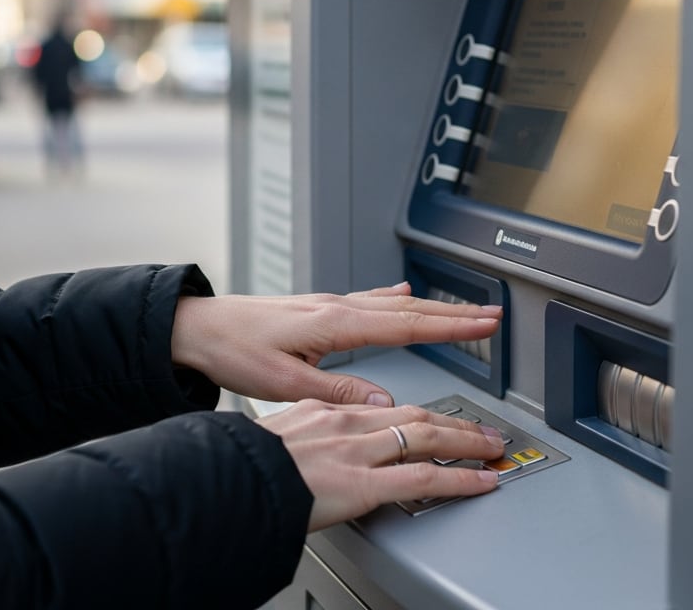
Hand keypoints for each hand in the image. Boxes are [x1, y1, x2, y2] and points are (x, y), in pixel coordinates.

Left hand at [171, 282, 501, 406]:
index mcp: (335, 323)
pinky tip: (403, 294)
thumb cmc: (233, 350)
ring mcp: (329, 304)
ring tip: (464, 310)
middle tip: (494, 315)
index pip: (408, 324)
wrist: (198, 328)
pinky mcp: (318, 309)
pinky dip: (395, 298)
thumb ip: (337, 390)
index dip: (450, 326)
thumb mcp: (285, 382)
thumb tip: (384, 400)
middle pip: (410, 309)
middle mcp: (337, 307)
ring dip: (432, 307)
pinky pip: (370, 300)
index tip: (485, 325)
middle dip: (455, 313)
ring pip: (394, 303)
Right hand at [257, 400, 504, 529]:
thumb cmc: (239, 465)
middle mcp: (344, 423)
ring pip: (426, 437)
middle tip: (481, 430)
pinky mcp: (363, 483)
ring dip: (466, 441)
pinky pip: (423, 479)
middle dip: (454, 421)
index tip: (432, 417)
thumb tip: (315, 448)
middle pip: (414, 414)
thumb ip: (303, 437)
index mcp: (321, 410)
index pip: (381, 407)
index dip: (415, 411)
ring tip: (491, 448)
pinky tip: (481, 481)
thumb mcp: (273, 438)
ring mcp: (356, 451)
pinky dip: (459, 478)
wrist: (223, 480)